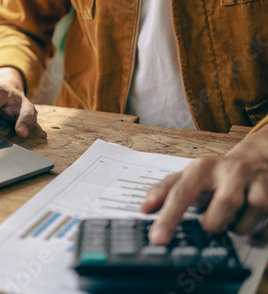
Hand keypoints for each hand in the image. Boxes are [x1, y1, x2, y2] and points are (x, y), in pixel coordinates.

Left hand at [141, 124, 267, 244]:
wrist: (258, 159)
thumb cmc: (216, 175)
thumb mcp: (189, 177)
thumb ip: (165, 191)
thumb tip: (144, 208)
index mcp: (202, 168)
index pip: (181, 193)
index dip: (168, 218)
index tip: (158, 239)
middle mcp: (230, 170)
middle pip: (220, 210)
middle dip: (214, 224)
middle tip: (211, 221)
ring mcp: (257, 181)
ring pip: (245, 221)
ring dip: (237, 228)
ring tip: (233, 217)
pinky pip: (265, 228)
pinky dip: (257, 234)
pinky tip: (251, 225)